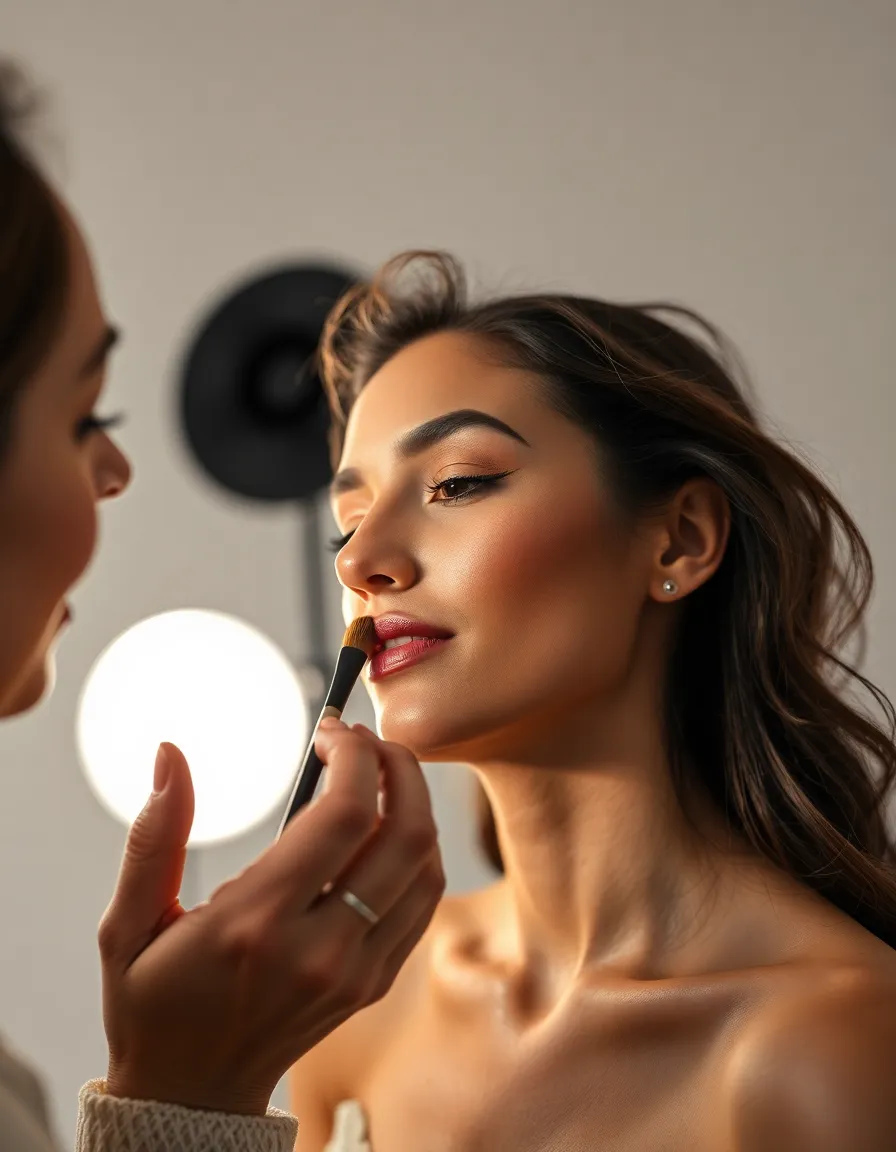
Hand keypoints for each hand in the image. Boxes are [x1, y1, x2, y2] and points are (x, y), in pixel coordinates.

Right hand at [99, 721, 443, 1114]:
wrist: (190, 1096)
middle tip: (366, 740)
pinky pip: (423, 901)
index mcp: (256, 925)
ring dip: (414, 803)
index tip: (329, 731)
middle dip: (397, 766)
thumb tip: (172, 755)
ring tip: (378, 774)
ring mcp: (356, 972)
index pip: (344, 816)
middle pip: (405, 833)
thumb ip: (154, 839)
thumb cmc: (152, 1005)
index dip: (351, 755)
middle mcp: (319, 950)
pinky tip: (386, 825)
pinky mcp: (374, 983)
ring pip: (426, 866)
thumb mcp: (126, 926)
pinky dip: (418, 850)